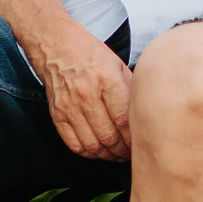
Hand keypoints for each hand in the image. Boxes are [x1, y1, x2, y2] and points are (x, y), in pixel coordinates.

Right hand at [30, 26, 132, 161]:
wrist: (57, 46)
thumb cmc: (91, 55)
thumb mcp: (118, 65)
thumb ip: (132, 90)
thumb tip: (145, 113)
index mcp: (107, 81)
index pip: (124, 121)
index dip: (134, 139)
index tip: (142, 143)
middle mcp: (87, 95)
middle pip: (109, 136)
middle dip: (123, 151)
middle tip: (131, 152)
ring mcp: (70, 106)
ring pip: (92, 144)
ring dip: (108, 155)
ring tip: (117, 154)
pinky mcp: (57, 114)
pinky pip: (74, 144)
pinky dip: (88, 153)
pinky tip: (98, 150)